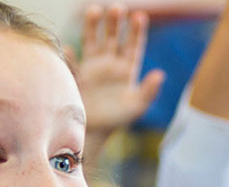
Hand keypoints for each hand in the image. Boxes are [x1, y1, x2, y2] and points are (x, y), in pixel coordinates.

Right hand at [76, 5, 165, 142]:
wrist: (95, 132)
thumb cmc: (117, 120)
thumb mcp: (136, 106)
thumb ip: (149, 90)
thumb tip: (160, 74)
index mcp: (127, 69)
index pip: (133, 45)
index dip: (136, 31)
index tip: (139, 16)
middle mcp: (110, 64)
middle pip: (113, 37)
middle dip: (115, 23)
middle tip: (117, 8)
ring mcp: (92, 67)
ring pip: (93, 40)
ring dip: (93, 26)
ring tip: (94, 10)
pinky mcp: (78, 75)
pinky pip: (73, 62)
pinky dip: (70, 56)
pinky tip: (68, 49)